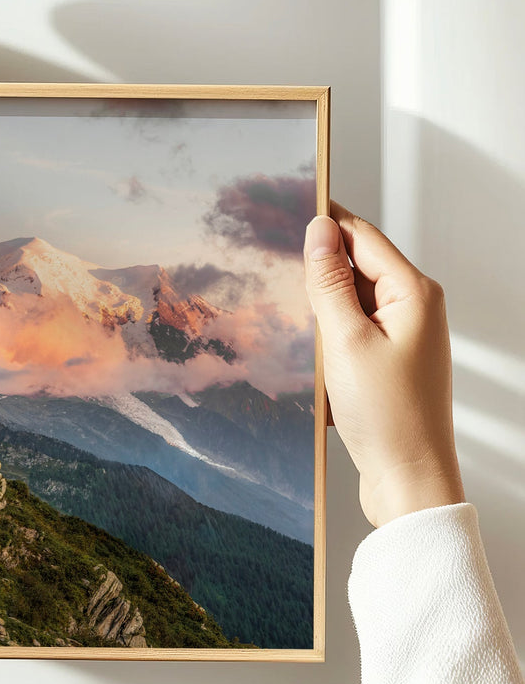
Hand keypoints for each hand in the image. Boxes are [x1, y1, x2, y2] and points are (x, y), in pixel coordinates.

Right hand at [304, 203, 464, 527]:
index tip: (281, 204)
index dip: (321, 219)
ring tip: (284, 307)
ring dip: (319, 301)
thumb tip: (319, 231)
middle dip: (315, 261)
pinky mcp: (388, 360)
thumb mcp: (346, 341)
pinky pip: (351, 328)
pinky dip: (327, 330)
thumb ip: (330, 282)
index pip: (360, 235)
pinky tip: (305, 344)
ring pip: (350, 298)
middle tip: (269, 252)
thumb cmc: (387, 416)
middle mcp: (413, 308)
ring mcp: (402, 335)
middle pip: (356, 264)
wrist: (408, 478)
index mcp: (413, 293)